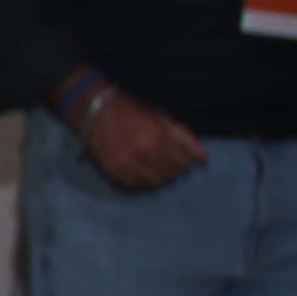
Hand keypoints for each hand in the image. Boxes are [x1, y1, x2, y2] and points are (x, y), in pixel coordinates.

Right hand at [76, 88, 207, 190]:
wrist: (95, 111)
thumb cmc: (130, 109)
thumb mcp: (161, 116)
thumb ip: (182, 136)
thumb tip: (201, 155)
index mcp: (160, 138)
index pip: (187, 161)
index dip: (192, 160)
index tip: (190, 158)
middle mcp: (146, 154)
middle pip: (174, 174)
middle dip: (178, 168)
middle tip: (174, 161)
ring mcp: (129, 165)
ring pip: (157, 182)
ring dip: (162, 176)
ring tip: (159, 167)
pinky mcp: (115, 172)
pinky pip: (138, 185)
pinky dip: (144, 180)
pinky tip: (144, 171)